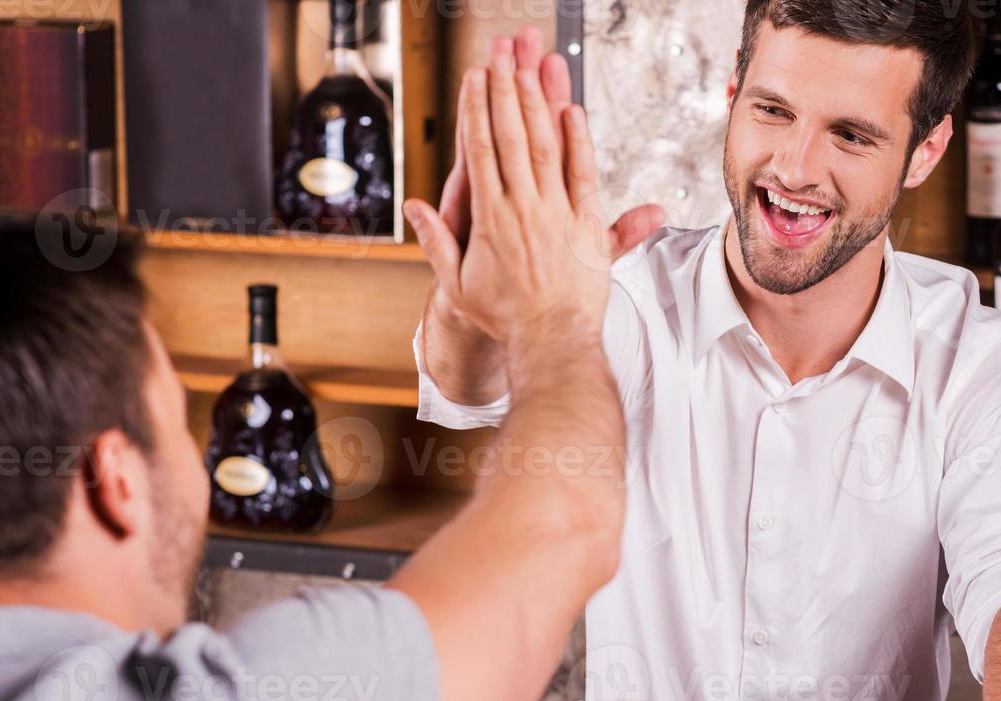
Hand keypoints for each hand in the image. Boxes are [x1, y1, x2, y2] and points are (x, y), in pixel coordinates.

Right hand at [406, 28, 664, 338]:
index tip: (475, 81)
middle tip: (502, 57)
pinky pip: (582, 174)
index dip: (478, 112)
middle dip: (506, 93)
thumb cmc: (505, 319)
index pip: (481, 152)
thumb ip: (436, 242)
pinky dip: (578, 141)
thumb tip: (414, 209)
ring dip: (538, 106)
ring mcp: (557, 215)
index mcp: (490, 220)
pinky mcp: (586, 225)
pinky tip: (573, 111)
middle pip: (512, 138)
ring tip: (533, 69)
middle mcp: (524, 210)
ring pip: (546, 148)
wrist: (550, 342)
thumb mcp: (457, 284)